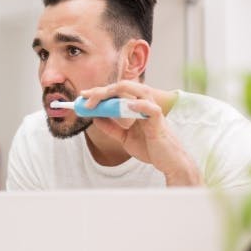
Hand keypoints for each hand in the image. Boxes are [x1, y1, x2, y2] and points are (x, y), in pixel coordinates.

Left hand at [80, 81, 200, 185]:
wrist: (168, 163)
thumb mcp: (125, 138)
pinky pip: (150, 108)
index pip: (117, 93)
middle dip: (102, 90)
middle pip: (123, 87)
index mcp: (136, 106)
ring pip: (137, 90)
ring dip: (116, 92)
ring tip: (100, 97)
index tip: (83, 96)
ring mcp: (152, 110)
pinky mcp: (159, 120)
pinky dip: (139, 105)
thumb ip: (111, 128)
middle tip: (85, 97)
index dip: (99, 92)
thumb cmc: (151, 148)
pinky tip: (128, 105)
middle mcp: (144, 104)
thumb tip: (95, 118)